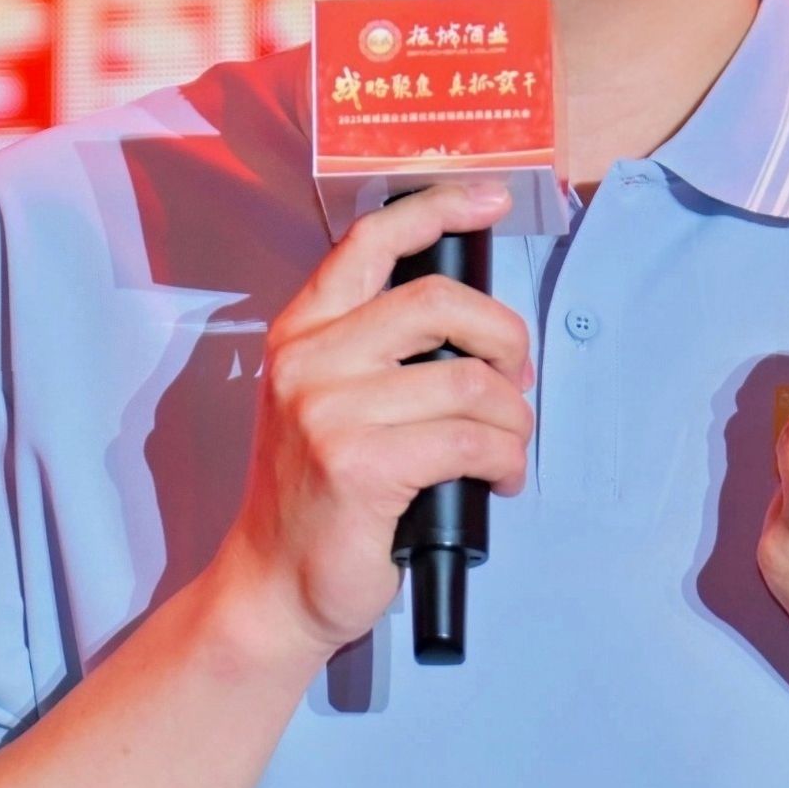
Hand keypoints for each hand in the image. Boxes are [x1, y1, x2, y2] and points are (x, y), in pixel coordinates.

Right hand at [212, 179, 530, 669]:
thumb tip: (481, 332)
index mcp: (300, 334)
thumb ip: (378, 354)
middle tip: (516, 377)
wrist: (272, 588)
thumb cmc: (318, 501)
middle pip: (437, 304)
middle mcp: (307, 361)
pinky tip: (499, 478)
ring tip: (507, 448)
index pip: (370, 242)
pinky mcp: (360, 465)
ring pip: (467, 383)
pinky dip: (504, 459)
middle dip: (503, 337)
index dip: (437, 208)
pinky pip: (469, 441)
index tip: (489, 198)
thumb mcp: (328, 404)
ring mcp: (329, 412)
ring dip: (512, 419)